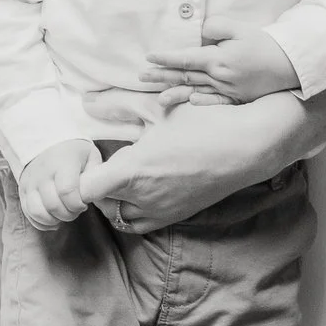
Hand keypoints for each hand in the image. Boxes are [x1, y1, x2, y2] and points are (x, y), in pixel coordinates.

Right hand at [18, 140, 98, 229]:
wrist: (48, 143)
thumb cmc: (74, 153)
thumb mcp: (90, 156)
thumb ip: (96, 175)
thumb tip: (93, 195)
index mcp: (62, 162)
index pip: (67, 192)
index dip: (77, 205)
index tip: (84, 204)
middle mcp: (42, 173)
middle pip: (52, 205)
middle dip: (68, 214)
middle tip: (76, 210)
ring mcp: (30, 182)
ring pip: (37, 212)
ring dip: (53, 220)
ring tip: (64, 214)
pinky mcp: (22, 190)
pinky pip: (28, 213)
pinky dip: (41, 222)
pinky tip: (54, 219)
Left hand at [81, 93, 305, 232]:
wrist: (247, 146)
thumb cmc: (203, 123)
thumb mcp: (157, 108)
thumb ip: (117, 105)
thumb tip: (86, 102)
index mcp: (133, 172)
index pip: (82, 190)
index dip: (78, 176)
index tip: (89, 159)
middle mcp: (143, 198)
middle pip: (97, 204)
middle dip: (95, 185)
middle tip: (103, 162)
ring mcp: (160, 211)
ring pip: (118, 217)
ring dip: (113, 200)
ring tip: (121, 176)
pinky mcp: (175, 217)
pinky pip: (141, 224)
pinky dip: (132, 210)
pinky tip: (141, 186)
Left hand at [139, 22, 302, 107]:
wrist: (291, 64)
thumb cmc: (265, 43)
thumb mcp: (240, 28)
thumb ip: (217, 27)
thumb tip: (201, 33)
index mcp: (218, 59)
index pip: (185, 58)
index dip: (166, 58)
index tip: (149, 56)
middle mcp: (219, 78)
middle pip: (185, 76)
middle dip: (162, 76)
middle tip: (142, 76)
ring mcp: (228, 91)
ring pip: (196, 91)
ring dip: (175, 94)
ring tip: (158, 99)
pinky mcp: (238, 99)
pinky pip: (216, 103)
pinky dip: (201, 103)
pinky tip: (190, 102)